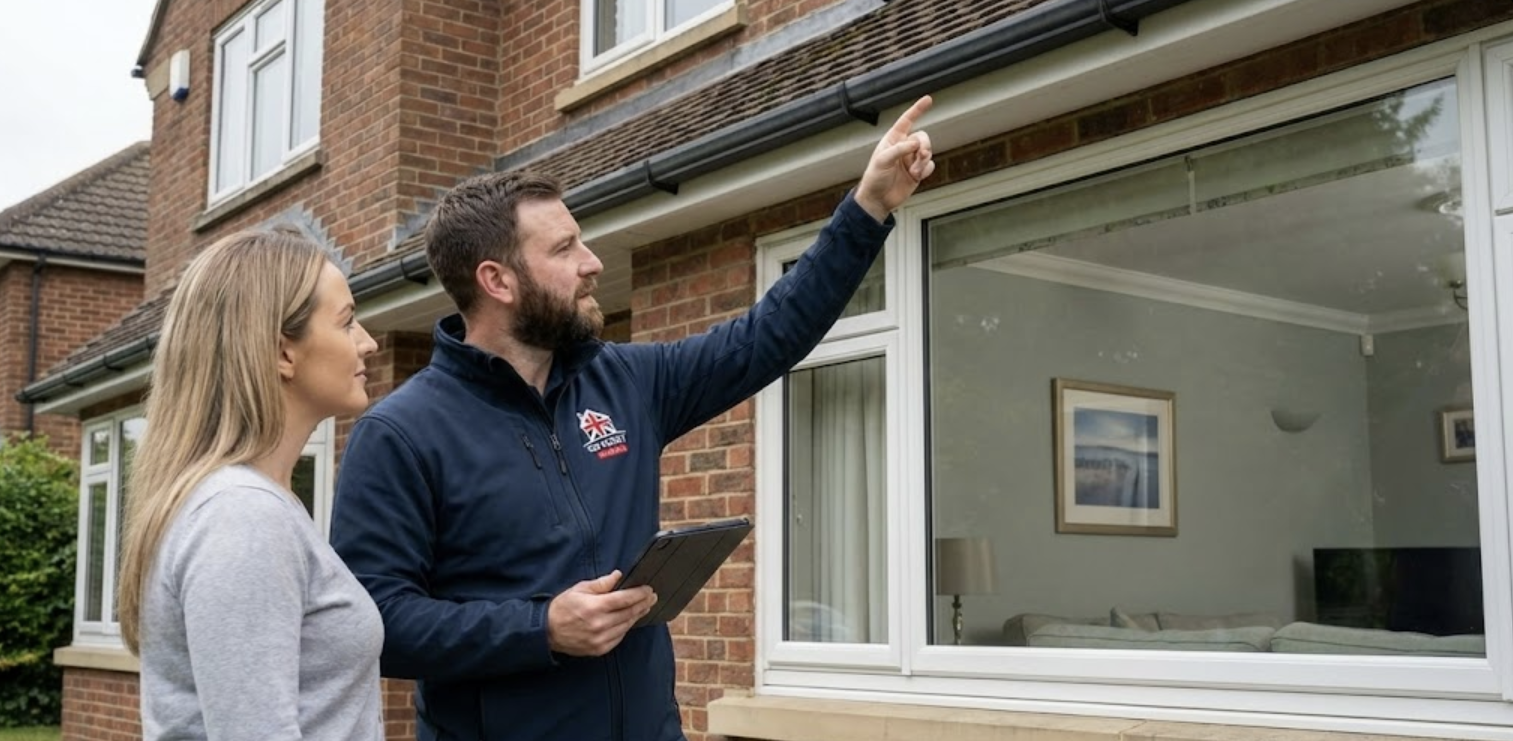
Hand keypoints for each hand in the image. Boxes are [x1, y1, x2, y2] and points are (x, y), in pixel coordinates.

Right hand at [546, 571, 656, 656]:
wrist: (547, 631)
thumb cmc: (562, 607)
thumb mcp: (579, 589)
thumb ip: (601, 583)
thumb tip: (618, 576)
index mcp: (594, 607)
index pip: (625, 599)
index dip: (640, 593)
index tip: (648, 589)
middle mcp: (599, 624)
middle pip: (629, 613)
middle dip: (643, 603)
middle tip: (652, 597)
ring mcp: (600, 639)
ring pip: (627, 625)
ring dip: (638, 615)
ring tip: (645, 607)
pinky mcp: (599, 649)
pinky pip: (619, 637)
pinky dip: (626, 627)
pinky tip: (630, 620)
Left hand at [854, 95, 935, 221]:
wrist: (878, 199)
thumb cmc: (875, 178)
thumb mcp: (883, 160)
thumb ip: (899, 149)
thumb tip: (916, 143)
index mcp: (893, 140)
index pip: (907, 121)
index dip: (917, 110)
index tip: (928, 99)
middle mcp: (904, 147)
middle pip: (923, 137)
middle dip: (925, 145)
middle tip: (921, 155)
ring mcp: (911, 159)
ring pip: (928, 152)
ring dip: (923, 161)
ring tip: (914, 172)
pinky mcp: (918, 172)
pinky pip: (930, 165)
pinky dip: (926, 170)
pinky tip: (917, 176)